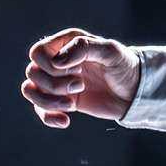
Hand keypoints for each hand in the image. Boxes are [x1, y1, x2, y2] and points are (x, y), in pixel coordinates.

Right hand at [21, 28, 140, 128]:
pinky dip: (48, 117)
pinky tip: (65, 121)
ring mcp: (57, 80)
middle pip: (33, 72)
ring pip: (30, 90)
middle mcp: (57, 60)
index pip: (37, 52)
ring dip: (48, 101)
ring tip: (72, 105)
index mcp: (66, 43)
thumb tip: (56, 61)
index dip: (50, 64)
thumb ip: (84, 48)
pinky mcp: (61, 99)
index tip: (76, 69)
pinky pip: (39, 109)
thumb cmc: (124, 66)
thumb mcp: (110, 51)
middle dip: (54, 84)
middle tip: (80, 85)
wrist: (134, 91)